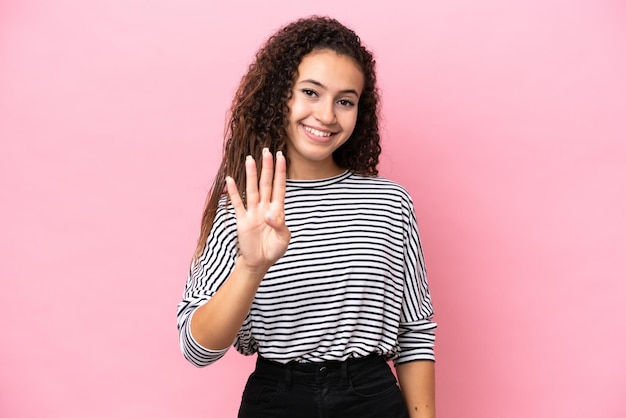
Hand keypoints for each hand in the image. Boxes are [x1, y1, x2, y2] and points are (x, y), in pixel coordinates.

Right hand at [226, 148, 290, 274]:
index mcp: (277, 210)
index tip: (281, 157)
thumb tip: (269, 214)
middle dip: (266, 168)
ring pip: (252, 190)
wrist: (259, 263)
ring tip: (249, 160)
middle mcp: (264, 207)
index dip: (280, 172)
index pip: (279, 187)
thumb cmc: (274, 250)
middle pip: (265, 184)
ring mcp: (253, 212)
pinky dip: (234, 192)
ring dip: (251, 175)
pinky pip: (237, 204)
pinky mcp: (242, 220)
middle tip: (266, 151)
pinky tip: (231, 180)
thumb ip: (279, 225)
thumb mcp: (283, 239)